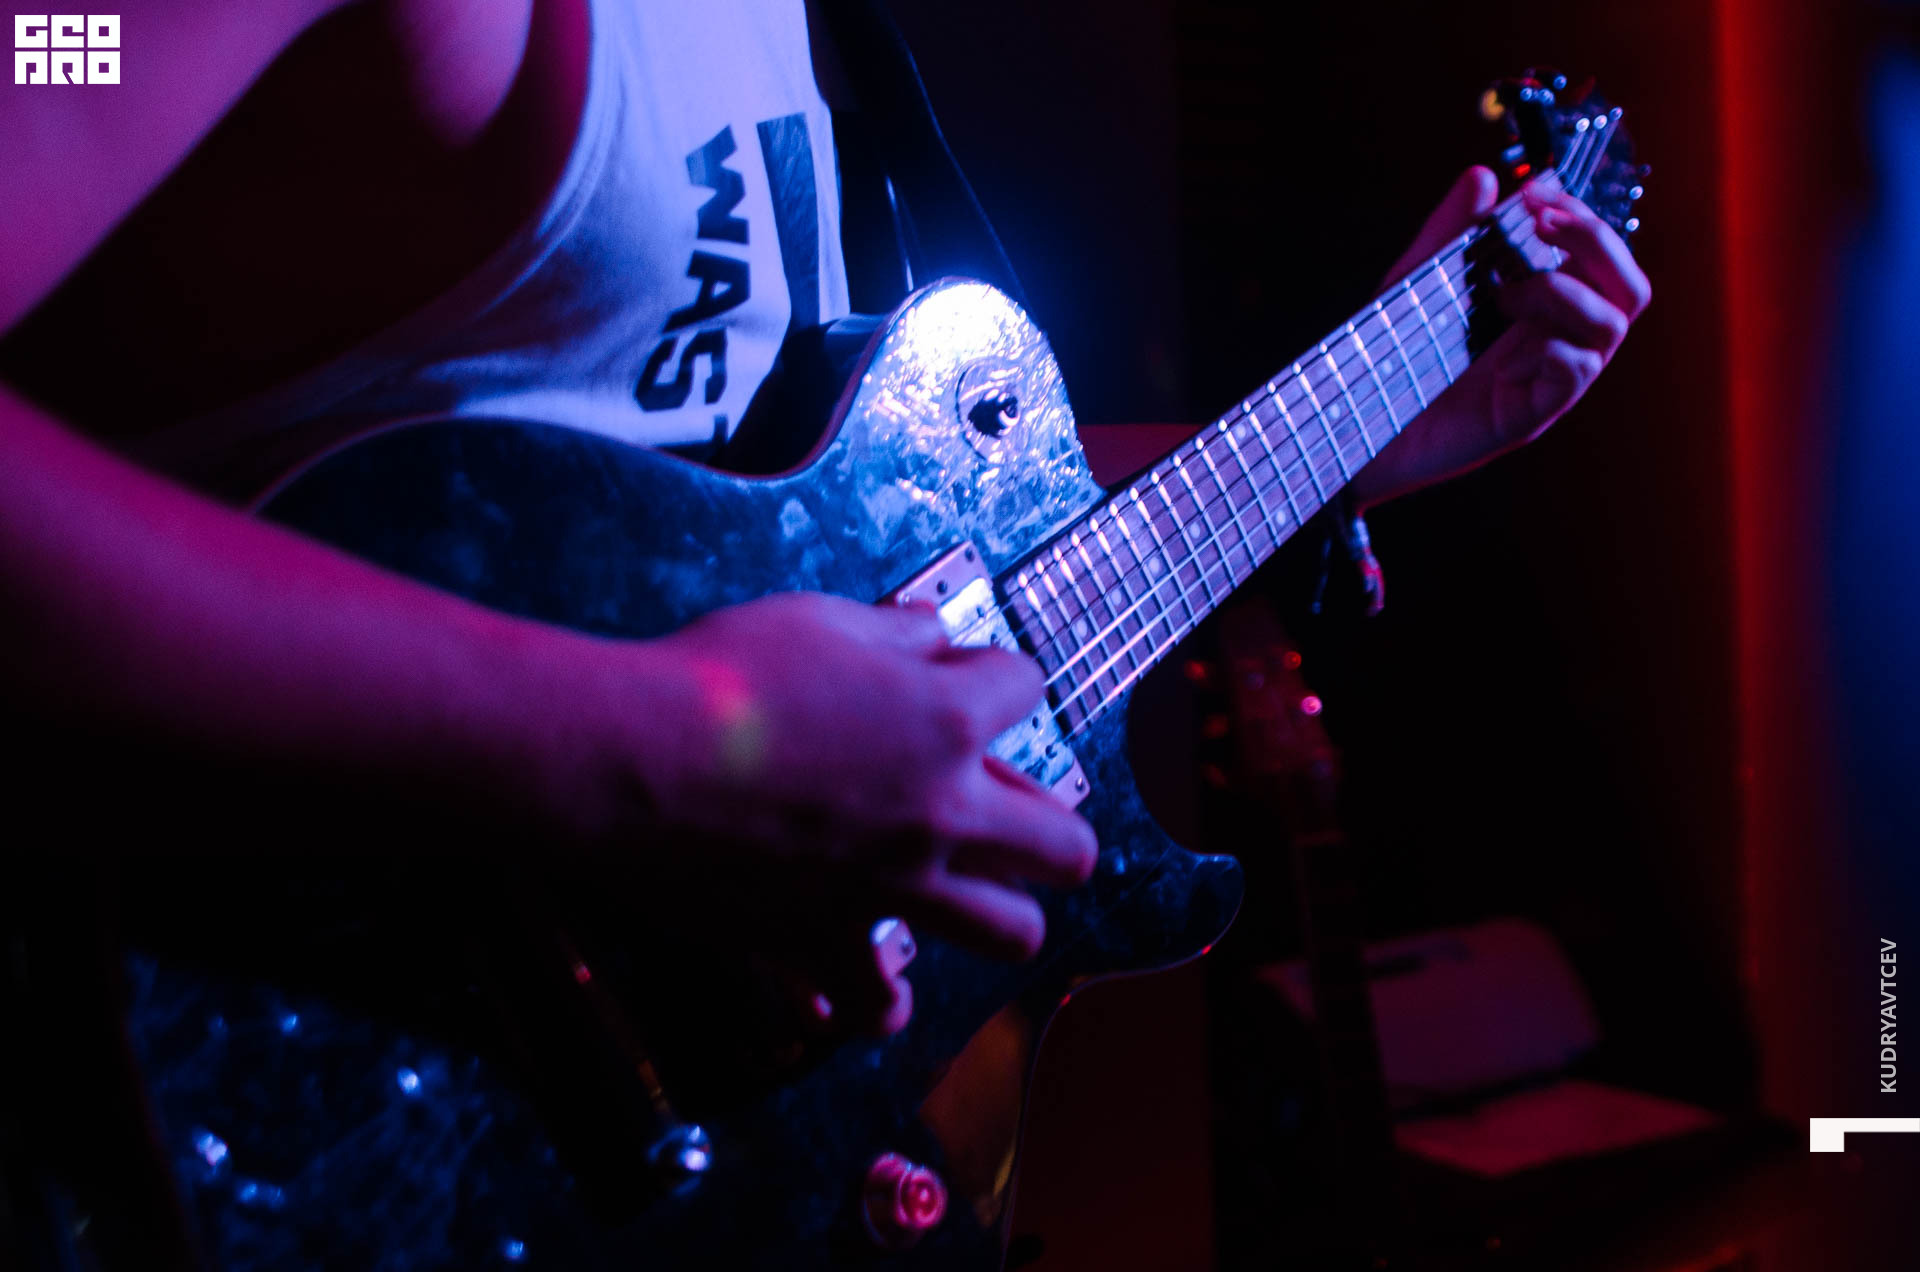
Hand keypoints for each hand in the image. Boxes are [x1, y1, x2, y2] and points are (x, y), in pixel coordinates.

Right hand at [559, 592, 1097, 1031]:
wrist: (627, 762)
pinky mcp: (827, 945)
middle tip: (1008, 810)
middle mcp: (941, 815)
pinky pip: (880, 1006)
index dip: (994, 679)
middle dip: (1048, 821)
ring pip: (1010, 933)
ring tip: (970, 890)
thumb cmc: (717, 680)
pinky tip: (875, 973)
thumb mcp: (818, 621)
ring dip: (1000, 909)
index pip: (1026, 689)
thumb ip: (893, 632)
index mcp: (946, 723)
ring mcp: (893, 890)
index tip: (963, 680)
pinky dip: (881, 996)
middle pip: (1064, 845)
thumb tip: (932, 633)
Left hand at [1346, 166, 1651, 508]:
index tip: (1537, 192)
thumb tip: (1484, 176)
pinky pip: (1575, 371)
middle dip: (1596, 241)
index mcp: (1543, 308)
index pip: (1601, 256)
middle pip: (1630, 287)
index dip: (1582, 217)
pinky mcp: (1532, 416)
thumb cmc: (1393, 354)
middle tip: (1543, 221)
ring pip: (1612, 324)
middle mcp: (1559, 341)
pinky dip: (1544, 350)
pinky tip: (1500, 360)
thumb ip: (1450, 231)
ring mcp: (1550, 381)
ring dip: (1561, 293)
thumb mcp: (1418, 279)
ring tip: (1504, 296)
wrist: (1355, 421)